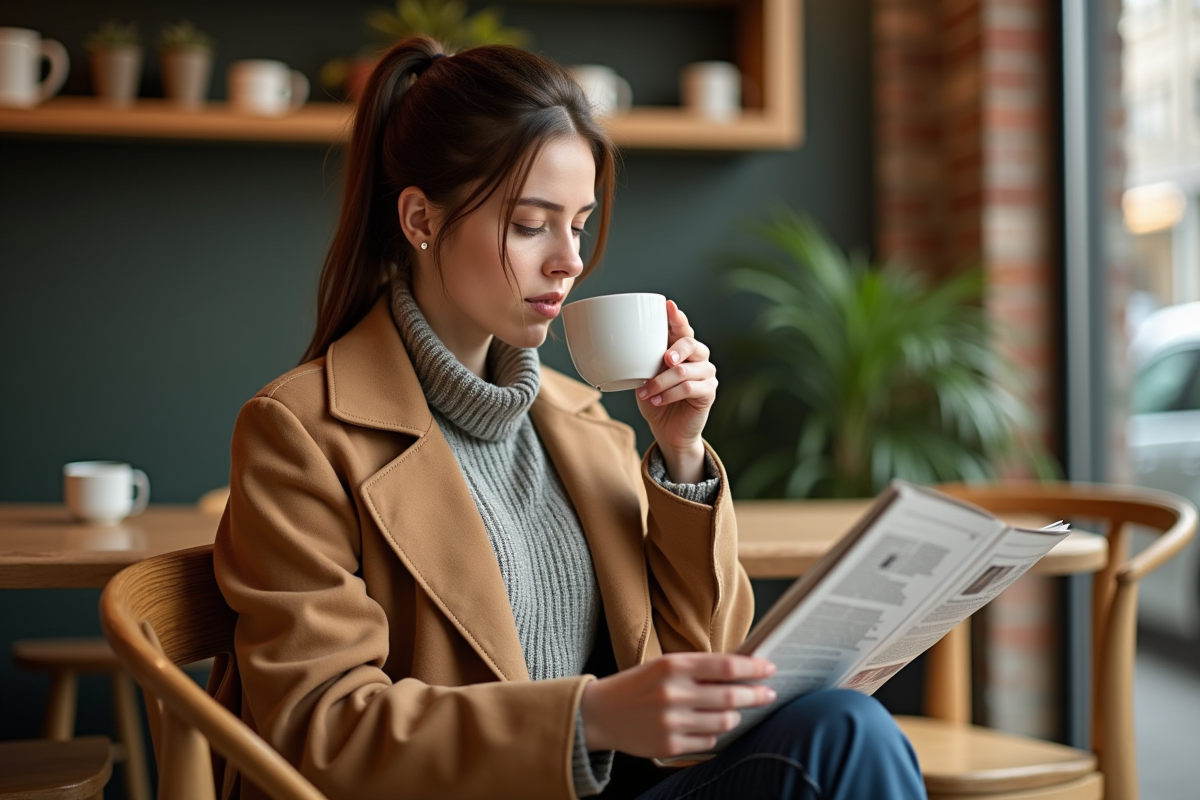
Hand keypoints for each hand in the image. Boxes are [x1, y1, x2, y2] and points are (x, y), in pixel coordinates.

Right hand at [579, 653, 776, 757]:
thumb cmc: (638, 685)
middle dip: (756, 694)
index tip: (769, 668)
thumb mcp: (664, 666)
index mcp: (672, 666)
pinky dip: (714, 734)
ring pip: (724, 721)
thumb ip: (699, 668)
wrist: (600, 713)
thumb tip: (742, 668)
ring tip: (735, 710)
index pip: (725, 665)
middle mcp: (673, 693)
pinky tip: (709, 726)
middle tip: (769, 693)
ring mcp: (671, 722)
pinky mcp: (669, 745)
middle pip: (730, 696)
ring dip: (735, 715)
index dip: (753, 667)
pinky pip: (708, 742)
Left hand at [636, 300, 717, 482]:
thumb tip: (623, 347)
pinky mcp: (708, 392)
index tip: (668, 305)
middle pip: (691, 343)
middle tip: (663, 359)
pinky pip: (689, 388)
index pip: (682, 328)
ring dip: (661, 382)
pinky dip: (669, 394)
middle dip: (675, 349)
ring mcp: (706, 374)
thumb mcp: (645, 377)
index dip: (677, 317)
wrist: (668, 429)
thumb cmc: (655, 399)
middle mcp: (698, 358)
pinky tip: (657, 401)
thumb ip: (643, 361)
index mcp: (682, 349)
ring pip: (685, 370)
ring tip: (647, 393)